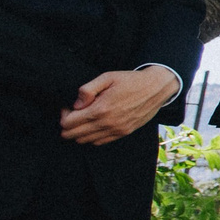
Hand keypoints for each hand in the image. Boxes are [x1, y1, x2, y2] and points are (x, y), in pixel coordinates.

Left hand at [59, 66, 180, 145]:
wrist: (156, 88)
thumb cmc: (130, 81)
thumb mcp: (107, 77)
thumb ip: (88, 90)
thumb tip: (76, 104)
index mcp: (100, 109)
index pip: (68, 123)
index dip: (64, 114)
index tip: (69, 106)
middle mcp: (107, 123)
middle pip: (73, 135)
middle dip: (68, 125)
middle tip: (73, 113)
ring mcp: (116, 130)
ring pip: (84, 141)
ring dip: (79, 132)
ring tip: (84, 119)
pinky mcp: (123, 133)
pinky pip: (99, 142)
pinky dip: (91, 137)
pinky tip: (94, 125)